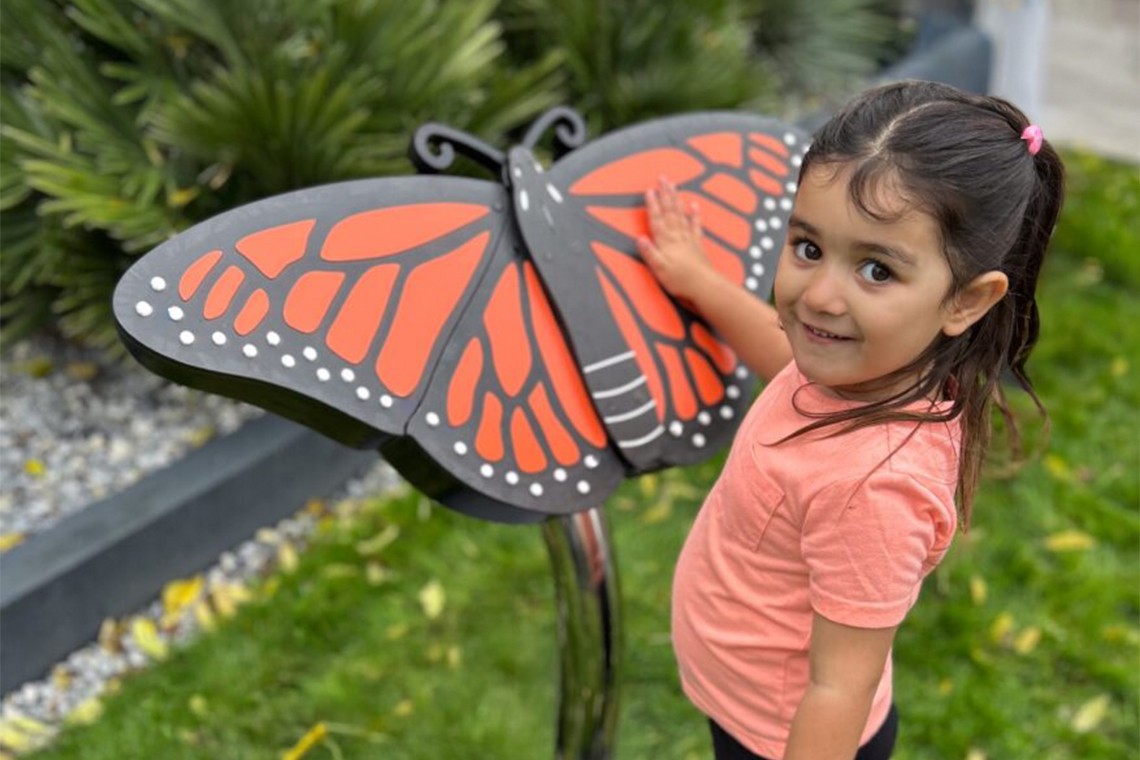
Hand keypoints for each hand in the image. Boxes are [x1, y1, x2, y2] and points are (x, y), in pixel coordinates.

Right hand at [637, 176, 717, 302]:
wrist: (704, 286)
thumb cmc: (679, 280)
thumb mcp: (659, 269)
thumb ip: (649, 253)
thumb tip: (639, 237)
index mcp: (665, 242)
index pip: (657, 220)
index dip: (653, 205)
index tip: (650, 190)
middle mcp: (676, 237)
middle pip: (669, 211)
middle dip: (665, 194)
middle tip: (663, 178)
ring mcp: (688, 239)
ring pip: (680, 214)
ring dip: (676, 199)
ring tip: (674, 185)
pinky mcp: (697, 245)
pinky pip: (695, 226)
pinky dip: (695, 214)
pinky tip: (694, 205)